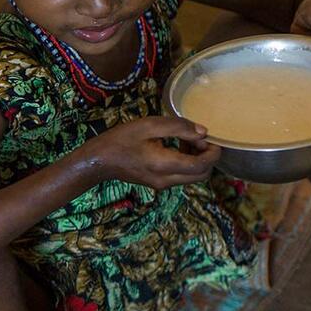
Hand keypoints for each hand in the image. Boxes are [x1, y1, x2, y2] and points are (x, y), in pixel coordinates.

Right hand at [84, 116, 220, 189]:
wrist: (98, 161)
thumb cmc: (121, 140)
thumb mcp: (149, 125)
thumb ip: (178, 127)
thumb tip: (203, 132)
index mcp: (165, 165)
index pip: (202, 165)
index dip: (212, 152)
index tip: (209, 138)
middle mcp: (166, 180)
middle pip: (202, 175)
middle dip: (207, 158)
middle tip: (198, 140)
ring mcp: (161, 184)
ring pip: (193, 178)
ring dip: (197, 161)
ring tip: (185, 142)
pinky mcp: (157, 184)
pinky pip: (181, 177)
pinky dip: (186, 164)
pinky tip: (174, 149)